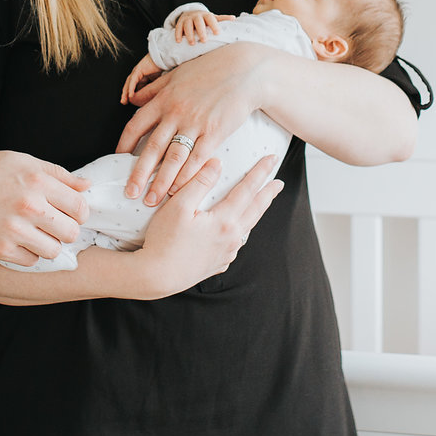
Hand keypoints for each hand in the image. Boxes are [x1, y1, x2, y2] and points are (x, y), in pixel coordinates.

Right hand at [0, 151, 91, 266]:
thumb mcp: (22, 161)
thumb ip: (58, 174)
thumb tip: (87, 185)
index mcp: (37, 181)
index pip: (80, 207)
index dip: (79, 212)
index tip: (69, 212)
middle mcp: (29, 206)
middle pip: (71, 232)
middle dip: (66, 229)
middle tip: (54, 225)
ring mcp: (14, 229)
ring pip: (53, 250)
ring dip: (48, 244)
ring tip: (36, 233)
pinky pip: (30, 261)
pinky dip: (27, 253)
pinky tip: (18, 240)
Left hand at [118, 41, 271, 205]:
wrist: (244, 71)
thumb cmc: (210, 69)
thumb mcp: (176, 74)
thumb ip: (153, 89)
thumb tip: (132, 100)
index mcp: (163, 99)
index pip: (136, 125)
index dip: (124, 145)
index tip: (117, 159)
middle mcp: (175, 113)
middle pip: (151, 148)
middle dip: (139, 174)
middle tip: (130, 192)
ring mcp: (195, 124)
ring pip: (173, 158)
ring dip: (161, 182)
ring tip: (153, 200)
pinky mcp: (214, 133)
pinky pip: (197, 159)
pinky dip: (187, 176)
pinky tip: (179, 189)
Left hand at [120, 53, 163, 104]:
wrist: (165, 58)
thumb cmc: (162, 68)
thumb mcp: (156, 81)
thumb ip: (152, 87)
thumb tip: (150, 96)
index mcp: (142, 75)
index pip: (134, 86)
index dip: (131, 93)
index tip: (130, 101)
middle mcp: (138, 73)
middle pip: (129, 85)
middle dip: (125, 94)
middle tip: (124, 102)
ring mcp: (137, 71)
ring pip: (129, 83)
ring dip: (126, 92)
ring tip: (124, 100)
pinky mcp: (138, 69)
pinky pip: (133, 80)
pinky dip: (131, 88)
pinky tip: (130, 95)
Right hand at [136, 156, 282, 296]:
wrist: (156, 276)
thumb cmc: (164, 240)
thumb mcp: (178, 206)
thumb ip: (199, 182)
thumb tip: (217, 164)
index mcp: (224, 221)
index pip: (248, 190)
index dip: (260, 172)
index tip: (272, 159)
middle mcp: (231, 238)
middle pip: (255, 210)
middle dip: (268, 194)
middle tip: (279, 183)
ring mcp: (226, 253)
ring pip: (247, 227)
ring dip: (256, 212)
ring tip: (260, 203)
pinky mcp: (218, 264)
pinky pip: (235, 243)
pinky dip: (241, 230)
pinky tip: (237, 228)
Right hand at [174, 9, 228, 44]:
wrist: (191, 13)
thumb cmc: (205, 19)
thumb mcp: (213, 18)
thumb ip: (222, 19)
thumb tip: (234, 18)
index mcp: (206, 15)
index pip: (210, 18)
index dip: (214, 25)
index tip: (218, 33)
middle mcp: (196, 16)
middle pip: (198, 22)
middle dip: (201, 31)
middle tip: (204, 41)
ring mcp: (187, 19)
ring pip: (187, 25)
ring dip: (189, 34)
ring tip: (192, 43)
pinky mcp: (180, 23)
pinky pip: (178, 28)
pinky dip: (178, 34)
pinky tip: (179, 41)